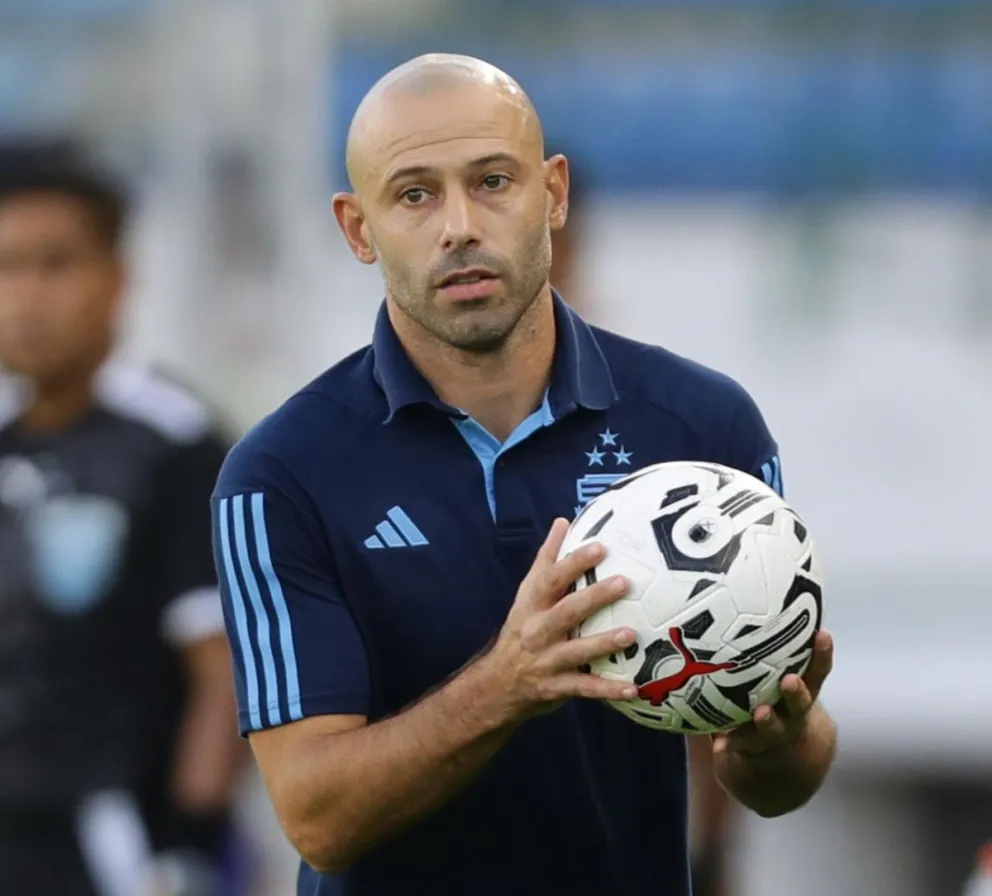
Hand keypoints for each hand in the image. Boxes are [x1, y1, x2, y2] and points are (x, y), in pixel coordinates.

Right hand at [483, 518, 637, 720]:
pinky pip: (584, 688)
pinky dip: (608, 689)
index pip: (551, 578)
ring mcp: (545, 660)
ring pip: (576, 651)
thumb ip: (546, 560)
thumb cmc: (520, 631)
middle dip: (594, 596)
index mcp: (531, 604)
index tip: (600, 547)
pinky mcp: (554, 688)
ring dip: (603, 642)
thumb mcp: (526, 595)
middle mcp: (536, 630)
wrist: (496, 685)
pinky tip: (634, 688)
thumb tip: (562, 521)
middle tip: (625, 582)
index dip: (575, 562)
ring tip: (630, 635)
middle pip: (566, 611)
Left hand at [713, 630, 833, 758]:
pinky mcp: (754, 747)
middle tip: (790, 681)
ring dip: (768, 720)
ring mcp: (777, 732)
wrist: (779, 753)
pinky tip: (717, 743)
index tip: (823, 634)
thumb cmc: (771, 693)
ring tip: (760, 713)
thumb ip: (765, 639)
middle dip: (797, 691)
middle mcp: (793, 710)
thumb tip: (746, 581)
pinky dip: (728, 743)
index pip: (818, 667)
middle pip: (801, 700)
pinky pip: (739, 745)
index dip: (823, 652)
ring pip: (775, 728)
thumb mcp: (775, 669)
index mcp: (801, 686)